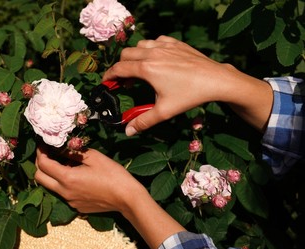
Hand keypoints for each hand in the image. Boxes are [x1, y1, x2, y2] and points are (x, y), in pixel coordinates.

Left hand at [34, 146, 144, 213]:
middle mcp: (64, 192)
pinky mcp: (76, 207)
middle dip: (40, 164)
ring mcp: (70, 201)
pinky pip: (63, 193)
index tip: (44, 144)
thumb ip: (73, 151)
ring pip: (50, 186)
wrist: (126, 198)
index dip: (41, 152)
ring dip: (52, 174)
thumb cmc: (112, 174)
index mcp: (67, 178)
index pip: (43, 164)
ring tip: (66, 163)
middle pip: (39, 178)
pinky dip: (64, 183)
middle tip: (48, 153)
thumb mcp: (93, 157)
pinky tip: (77, 176)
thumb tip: (59, 146)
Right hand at [103, 36, 272, 133]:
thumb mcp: (165, 111)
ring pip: (140, 45)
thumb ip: (143, 121)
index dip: (109, 76)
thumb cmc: (189, 96)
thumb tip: (128, 132)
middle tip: (124, 80)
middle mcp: (153, 53)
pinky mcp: (176, 43)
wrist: (215, 80)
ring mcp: (165, 45)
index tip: (106, 83)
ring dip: (135, 56)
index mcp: (146, 69)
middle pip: (126, 54)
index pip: (119, 68)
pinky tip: (157, 59)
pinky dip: (151, 48)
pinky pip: (156, 41)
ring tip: (139, 70)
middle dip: (121, 66)